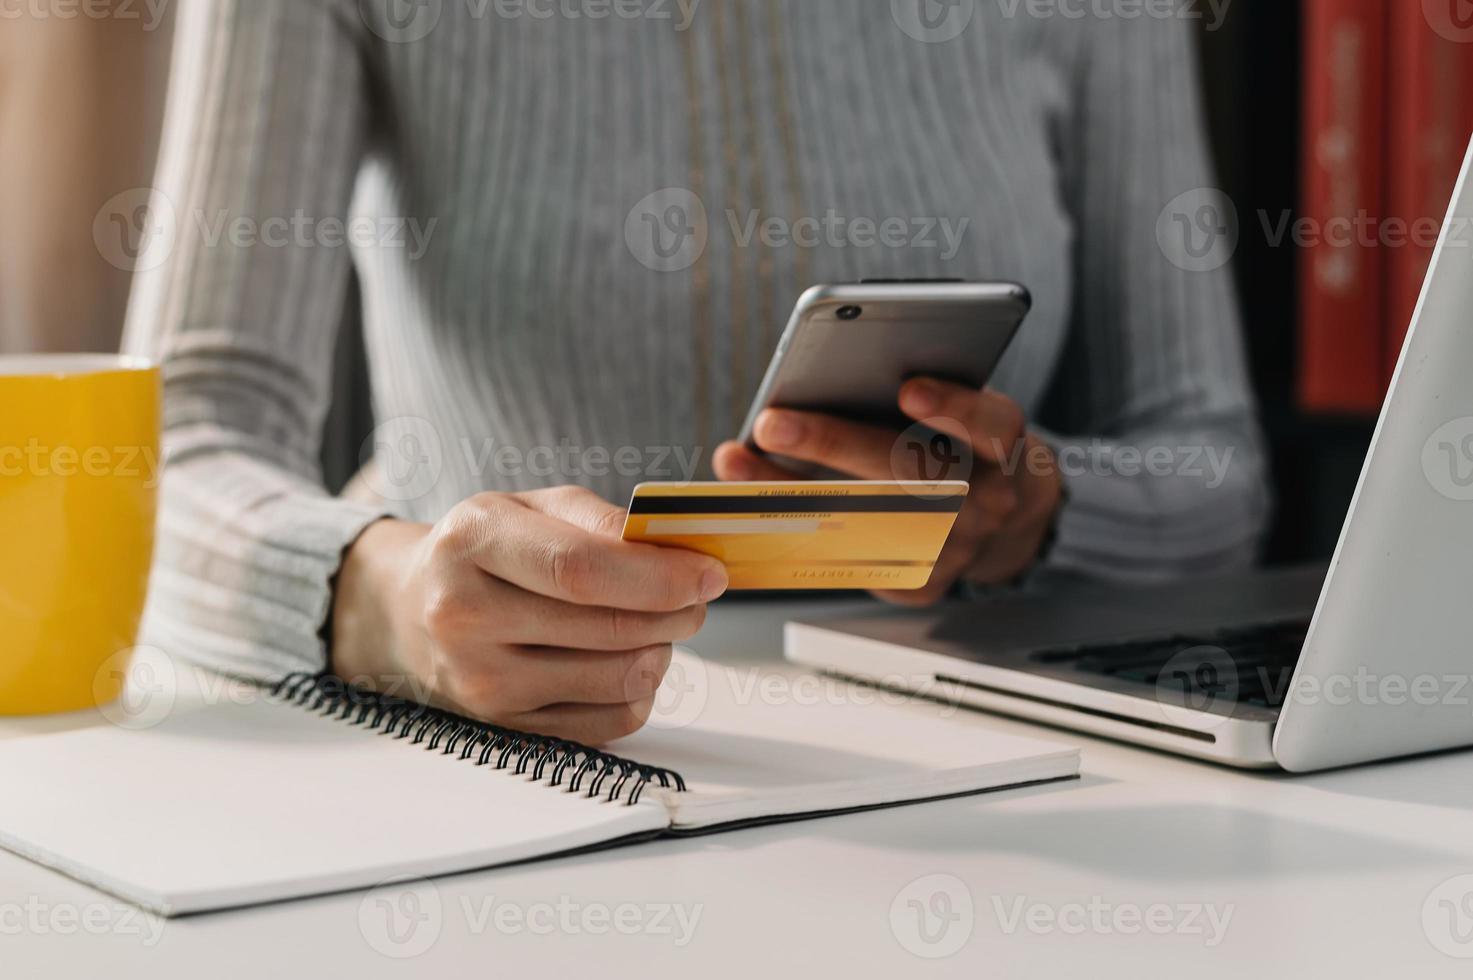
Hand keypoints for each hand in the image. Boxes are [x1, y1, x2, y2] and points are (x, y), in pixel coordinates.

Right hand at [330, 486, 727, 743]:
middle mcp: (465, 616)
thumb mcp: (530, 507)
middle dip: (676, 612)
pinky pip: (609, 723)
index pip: (580, 569)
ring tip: (655, 624)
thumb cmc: (484, 552)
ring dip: (661, 650)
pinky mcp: (504, 728)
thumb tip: (675, 552)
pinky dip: (638, 691)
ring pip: (618, 680)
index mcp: (472, 541)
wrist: (411, 611)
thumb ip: (600, 520)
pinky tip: (627, 660)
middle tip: (697, 596)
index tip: (708, 574)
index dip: (659, 575)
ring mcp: (481, 682)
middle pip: (608, 628)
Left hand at [713, 379, 1062, 604]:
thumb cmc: (964, 443)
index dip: (954, 409)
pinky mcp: (921, 583)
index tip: (908, 389)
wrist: (1009, 518)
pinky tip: (752, 507)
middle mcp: (986, 501)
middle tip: (772, 421)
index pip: (992, 424)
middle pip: (910, 474)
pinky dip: (797, 531)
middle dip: (834, 444)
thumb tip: (829, 368)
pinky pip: (851, 559)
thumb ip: (921, 390)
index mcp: (1003, 446)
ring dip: (792, 491)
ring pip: (866, 521)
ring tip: (738, 462)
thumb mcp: (964, 408)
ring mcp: (955, 548)